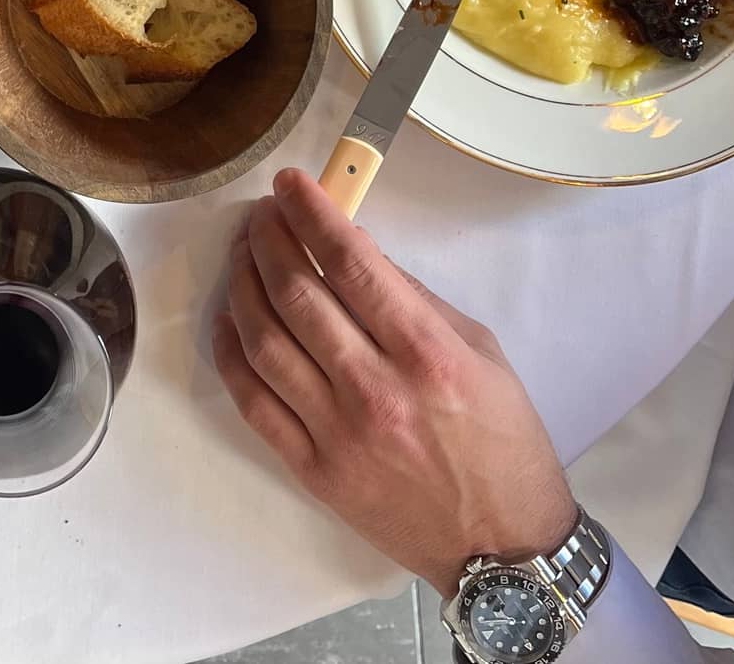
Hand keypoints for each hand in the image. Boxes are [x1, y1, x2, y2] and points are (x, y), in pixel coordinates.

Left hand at [211, 168, 575, 597]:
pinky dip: (231, 351)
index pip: (350, 264)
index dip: (312, 213)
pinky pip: (253, 401)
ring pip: (263, 340)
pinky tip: (231, 319)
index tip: (289, 183)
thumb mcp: (480, 351)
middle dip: (269, 237)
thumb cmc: (503, 442)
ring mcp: (337, 434)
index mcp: (425, 355)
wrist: (502, 551)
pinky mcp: (313, 471)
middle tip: (264, 212)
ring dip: (243, 283)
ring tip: (243, 253)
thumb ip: (414, 297)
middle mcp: (375, 390)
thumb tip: (355, 247)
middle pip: (296, 293)